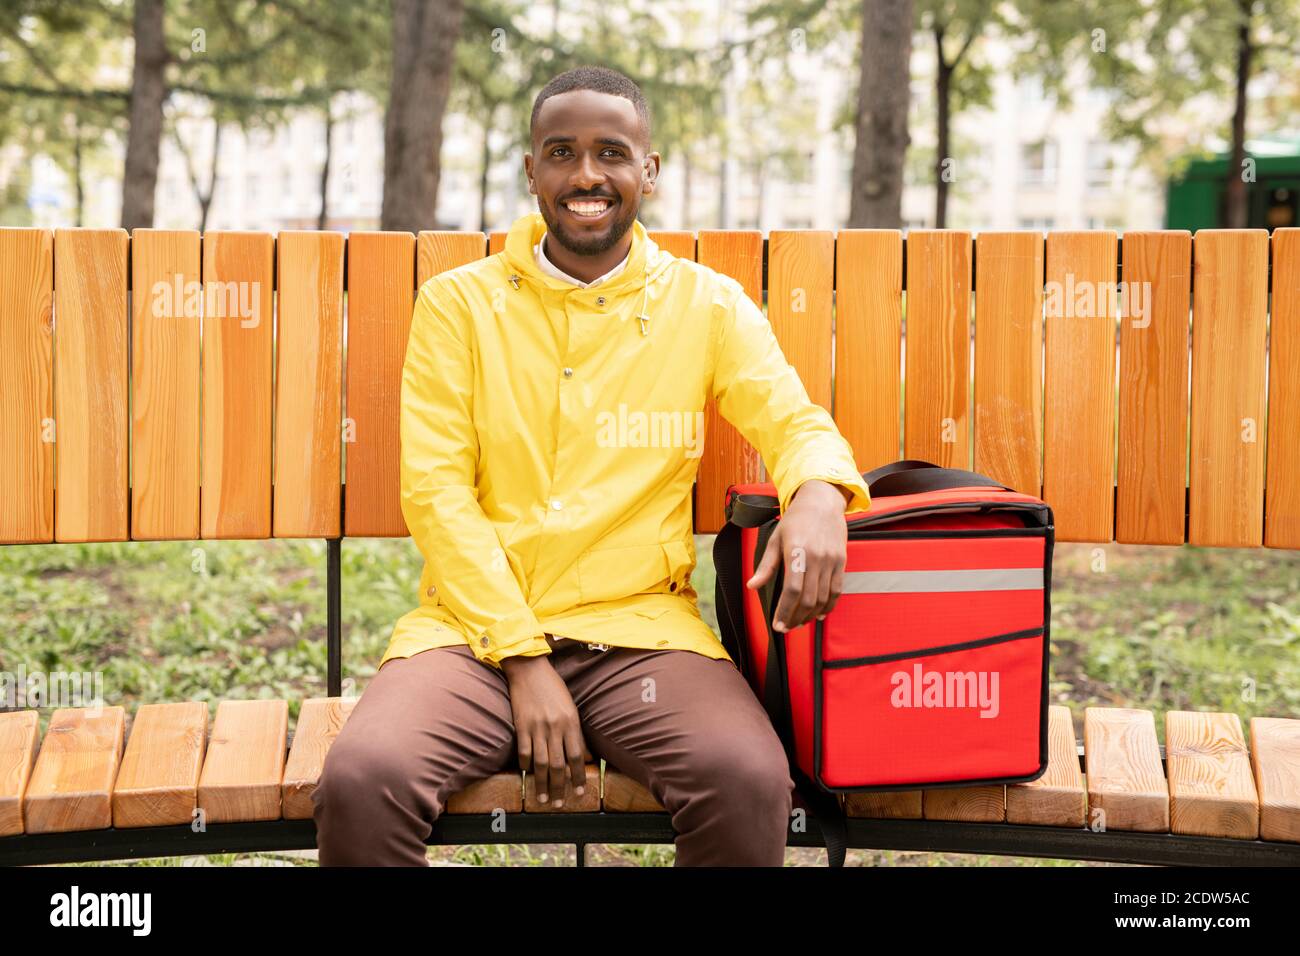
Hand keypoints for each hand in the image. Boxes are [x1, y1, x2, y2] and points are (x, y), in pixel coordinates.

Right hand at [500, 655, 586, 806]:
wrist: (529, 669)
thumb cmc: (553, 687)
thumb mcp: (571, 707)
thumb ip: (575, 732)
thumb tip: (582, 756)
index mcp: (571, 722)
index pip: (576, 756)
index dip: (578, 776)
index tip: (580, 792)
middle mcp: (555, 727)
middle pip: (558, 764)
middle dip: (560, 787)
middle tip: (560, 803)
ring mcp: (537, 727)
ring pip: (540, 763)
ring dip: (542, 783)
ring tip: (544, 798)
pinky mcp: (521, 725)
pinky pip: (524, 751)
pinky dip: (525, 765)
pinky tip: (526, 775)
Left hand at [746, 479, 849, 632]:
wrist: (822, 502)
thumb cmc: (795, 520)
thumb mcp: (775, 539)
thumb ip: (766, 565)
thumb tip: (752, 586)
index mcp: (796, 551)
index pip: (791, 590)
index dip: (784, 611)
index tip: (778, 624)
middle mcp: (816, 557)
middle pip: (808, 598)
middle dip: (796, 618)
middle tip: (786, 627)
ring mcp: (831, 560)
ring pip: (823, 598)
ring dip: (810, 615)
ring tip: (799, 622)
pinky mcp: (841, 562)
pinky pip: (836, 590)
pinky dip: (828, 606)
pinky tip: (819, 614)